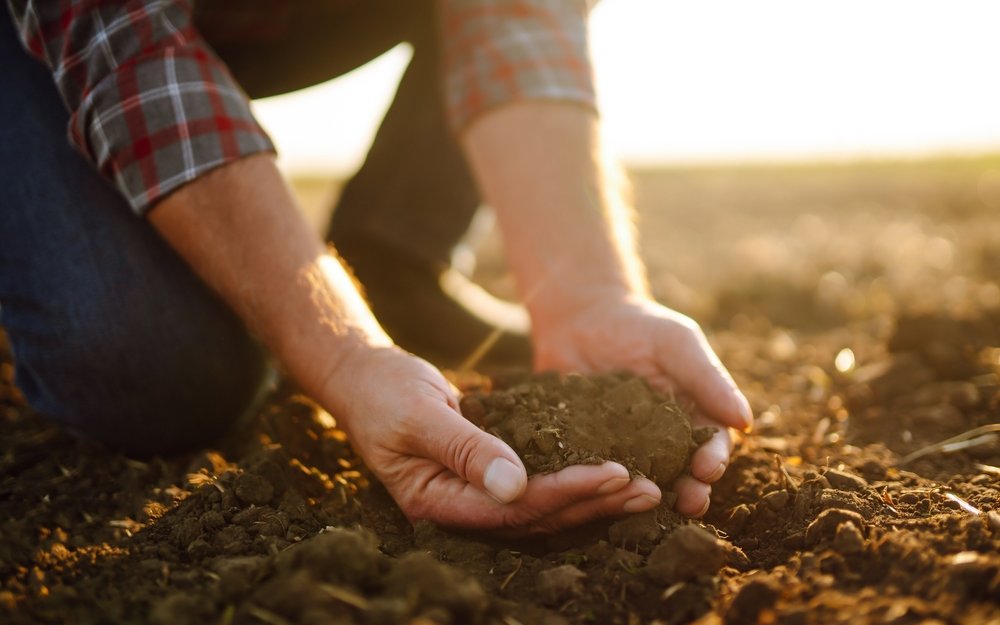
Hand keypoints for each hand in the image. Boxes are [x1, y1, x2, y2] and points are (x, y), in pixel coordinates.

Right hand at [321, 345, 661, 533]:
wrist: (366, 378)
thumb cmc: (385, 391)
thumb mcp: (420, 414)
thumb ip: (465, 450)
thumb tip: (515, 487)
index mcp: (436, 503)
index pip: (513, 509)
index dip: (566, 493)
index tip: (614, 473)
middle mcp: (460, 509)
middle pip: (537, 518)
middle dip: (594, 504)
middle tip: (649, 490)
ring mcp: (474, 495)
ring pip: (543, 507)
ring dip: (593, 499)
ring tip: (644, 489)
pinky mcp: (488, 476)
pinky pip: (537, 485)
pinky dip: (574, 478)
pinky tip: (611, 473)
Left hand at [532, 296, 752, 516]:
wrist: (582, 316)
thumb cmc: (640, 326)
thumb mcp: (678, 343)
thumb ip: (709, 379)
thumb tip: (745, 421)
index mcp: (692, 417)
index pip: (711, 445)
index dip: (713, 460)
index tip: (708, 469)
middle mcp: (661, 441)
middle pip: (681, 473)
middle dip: (689, 491)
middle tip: (688, 504)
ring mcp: (624, 448)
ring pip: (641, 479)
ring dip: (648, 495)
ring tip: (648, 503)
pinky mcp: (587, 449)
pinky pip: (595, 469)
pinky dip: (599, 481)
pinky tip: (598, 488)